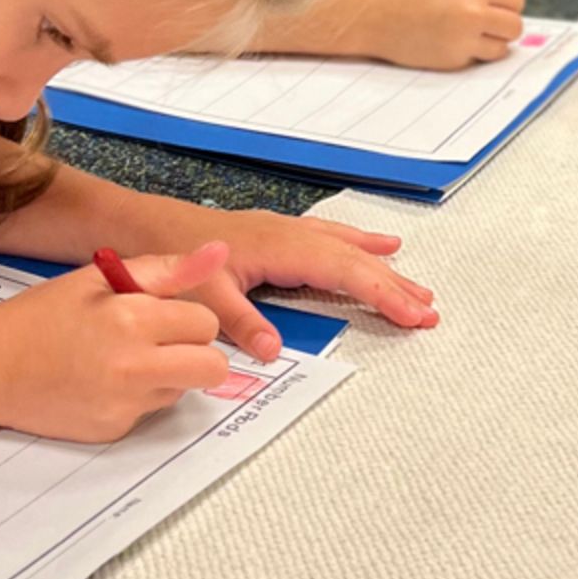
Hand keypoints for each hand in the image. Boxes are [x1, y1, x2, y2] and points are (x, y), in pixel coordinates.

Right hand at [0, 240, 231, 440]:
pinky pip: (149, 413)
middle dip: (198, 354)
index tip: (164, 316)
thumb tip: (220, 252)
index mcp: (132, 319)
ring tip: (121, 360)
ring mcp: (124, 404)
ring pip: (183, 391)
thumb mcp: (98, 278)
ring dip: (166, 376)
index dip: (188, 318)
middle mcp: (133, 366)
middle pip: (213, 368)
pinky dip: (136, 399)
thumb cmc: (41, 316)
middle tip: (164, 345)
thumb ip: (164, 269)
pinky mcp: (113, 430)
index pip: (206, 323)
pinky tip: (101, 384)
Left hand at [172, 208, 439, 351]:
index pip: (345, 272)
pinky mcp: (281, 235)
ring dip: (385, 270)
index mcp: (281, 249)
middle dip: (396, 287)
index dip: (383, 294)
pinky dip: (362, 245)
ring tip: (419, 288)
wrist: (147, 226)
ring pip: (349, 250)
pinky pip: (334, 239)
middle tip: (430, 312)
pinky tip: (380, 246)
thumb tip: (275, 352)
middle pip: (356, 261)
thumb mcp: (202, 297)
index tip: (414, 315)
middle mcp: (292, 236)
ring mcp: (289, 232)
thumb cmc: (171, 257)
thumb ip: (241, 323)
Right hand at [346, 0, 526, 67]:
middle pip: (515, 26)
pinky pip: (476, 59)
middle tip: (493, 23)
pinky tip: (453, 42)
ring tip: (474, 33)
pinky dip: (471, 52)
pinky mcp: (452, 61)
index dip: (508, 2)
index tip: (501, 5)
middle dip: (506, 25)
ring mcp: (464, 40)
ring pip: (501, 49)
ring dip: (492, 42)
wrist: (370, 13)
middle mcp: (473, 14)